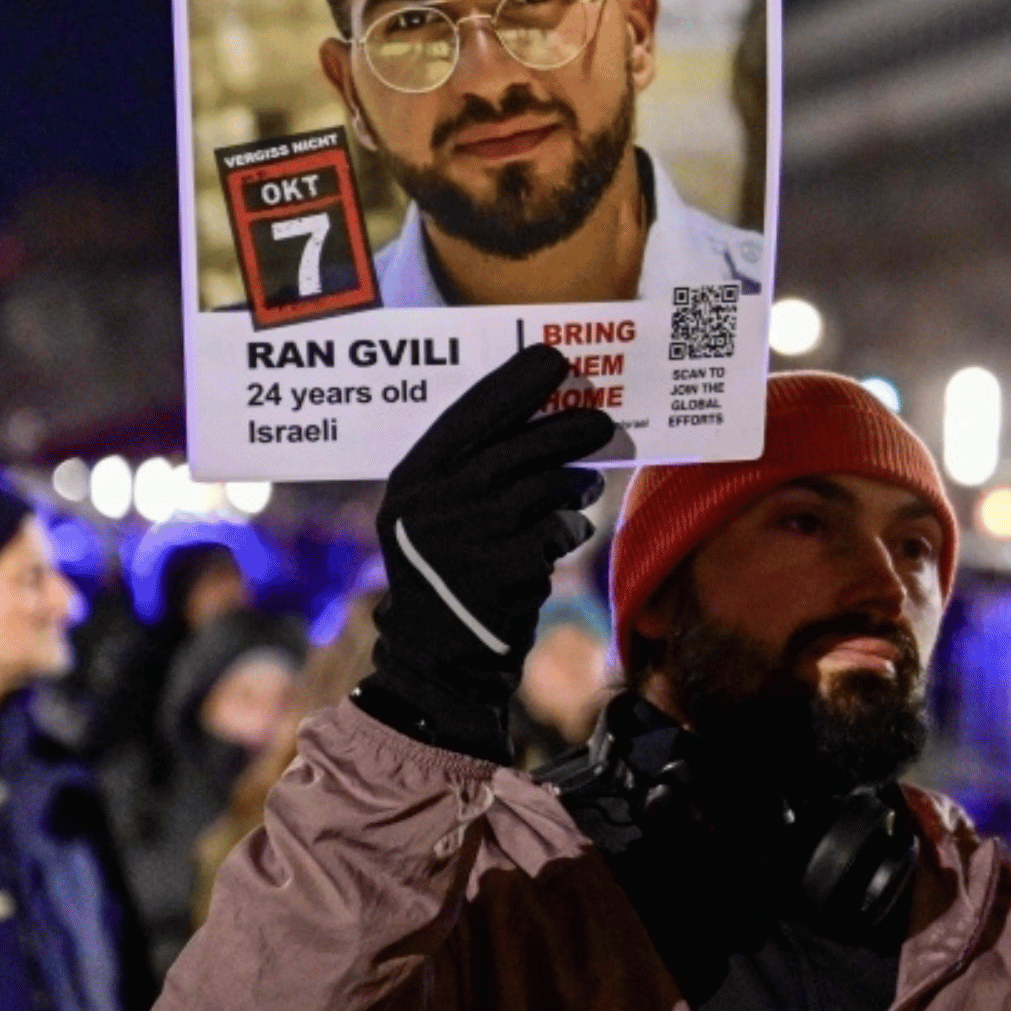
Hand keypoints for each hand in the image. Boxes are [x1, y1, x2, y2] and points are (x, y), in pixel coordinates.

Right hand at [356, 346, 616, 762]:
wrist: (440, 653)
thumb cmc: (452, 569)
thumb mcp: (438, 513)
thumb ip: (471, 468)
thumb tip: (543, 412)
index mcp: (411, 479)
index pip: (466, 416)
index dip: (512, 383)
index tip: (552, 357)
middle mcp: (429, 505)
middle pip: (511, 449)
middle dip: (562, 428)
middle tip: (600, 420)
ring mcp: (462, 540)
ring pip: (540, 489)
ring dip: (573, 480)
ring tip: (586, 482)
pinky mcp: (497, 574)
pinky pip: (553, 533)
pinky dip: (568, 527)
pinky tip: (569, 530)